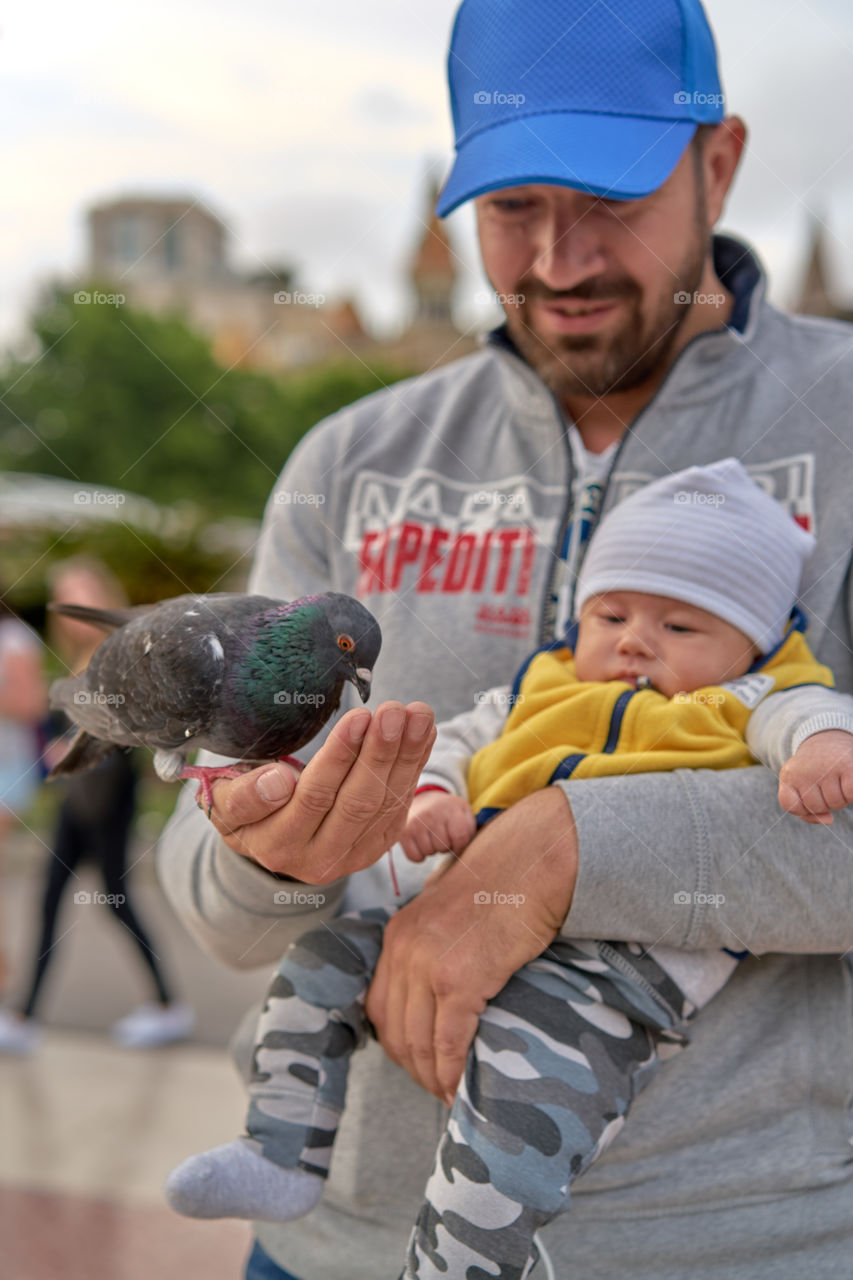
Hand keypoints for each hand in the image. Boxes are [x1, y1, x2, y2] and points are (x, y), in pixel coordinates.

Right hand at [203, 701, 435, 880]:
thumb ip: (243, 796)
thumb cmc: (244, 809)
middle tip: (393, 710)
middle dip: (379, 752)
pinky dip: (414, 765)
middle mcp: (316, 860)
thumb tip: (278, 781)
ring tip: (418, 714)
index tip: (357, 718)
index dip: (337, 758)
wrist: (268, 840)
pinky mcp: (375, 847)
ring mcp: (351, 857)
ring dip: (406, 756)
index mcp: (275, 846)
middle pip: (355, 802)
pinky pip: (400, 804)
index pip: (310, 798)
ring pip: (383, 803)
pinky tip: (423, 733)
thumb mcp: (224, 801)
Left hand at [366, 786, 576, 1102]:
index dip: (398, 1044)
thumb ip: (436, 943)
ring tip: (453, 1095)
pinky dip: (452, 1071)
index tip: (420, 1064)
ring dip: (432, 1077)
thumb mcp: (450, 910)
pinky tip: (462, 1086)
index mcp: (398, 934)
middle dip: (414, 1068)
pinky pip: (448, 1040)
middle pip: (393, 1030)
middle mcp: (404, 948)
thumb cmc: (505, 881)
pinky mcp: (460, 978)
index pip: (379, 1006)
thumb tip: (441, 989)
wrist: (535, 858)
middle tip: (438, 1087)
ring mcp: (429, 963)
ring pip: (418, 1042)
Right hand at [400, 790, 476, 861]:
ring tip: (432, 836)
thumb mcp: (464, 812)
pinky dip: (419, 855)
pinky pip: (415, 857)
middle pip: (444, 847)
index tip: (457, 842)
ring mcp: (416, 823)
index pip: (461, 838)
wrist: (423, 799)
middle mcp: (432, 815)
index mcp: (452, 808)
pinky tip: (421, 842)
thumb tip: (476, 849)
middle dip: (446, 846)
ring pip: (429, 852)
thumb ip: (472, 828)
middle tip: (442, 834)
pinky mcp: (403, 832)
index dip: (460, 845)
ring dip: (432, 849)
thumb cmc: (449, 811)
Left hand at [778, 729, 852, 824]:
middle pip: (816, 807)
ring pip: (835, 803)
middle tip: (826, 783)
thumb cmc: (813, 769)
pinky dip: (851, 794)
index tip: (808, 791)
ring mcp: (826, 768)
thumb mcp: (799, 784)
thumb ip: (805, 810)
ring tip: (838, 780)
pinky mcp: (847, 766)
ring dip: (840, 798)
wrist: (827, 738)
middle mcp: (805, 770)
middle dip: (824, 801)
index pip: (790, 805)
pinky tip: (849, 781)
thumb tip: (828, 820)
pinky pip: (850, 795)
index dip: (802, 806)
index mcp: (788, 775)